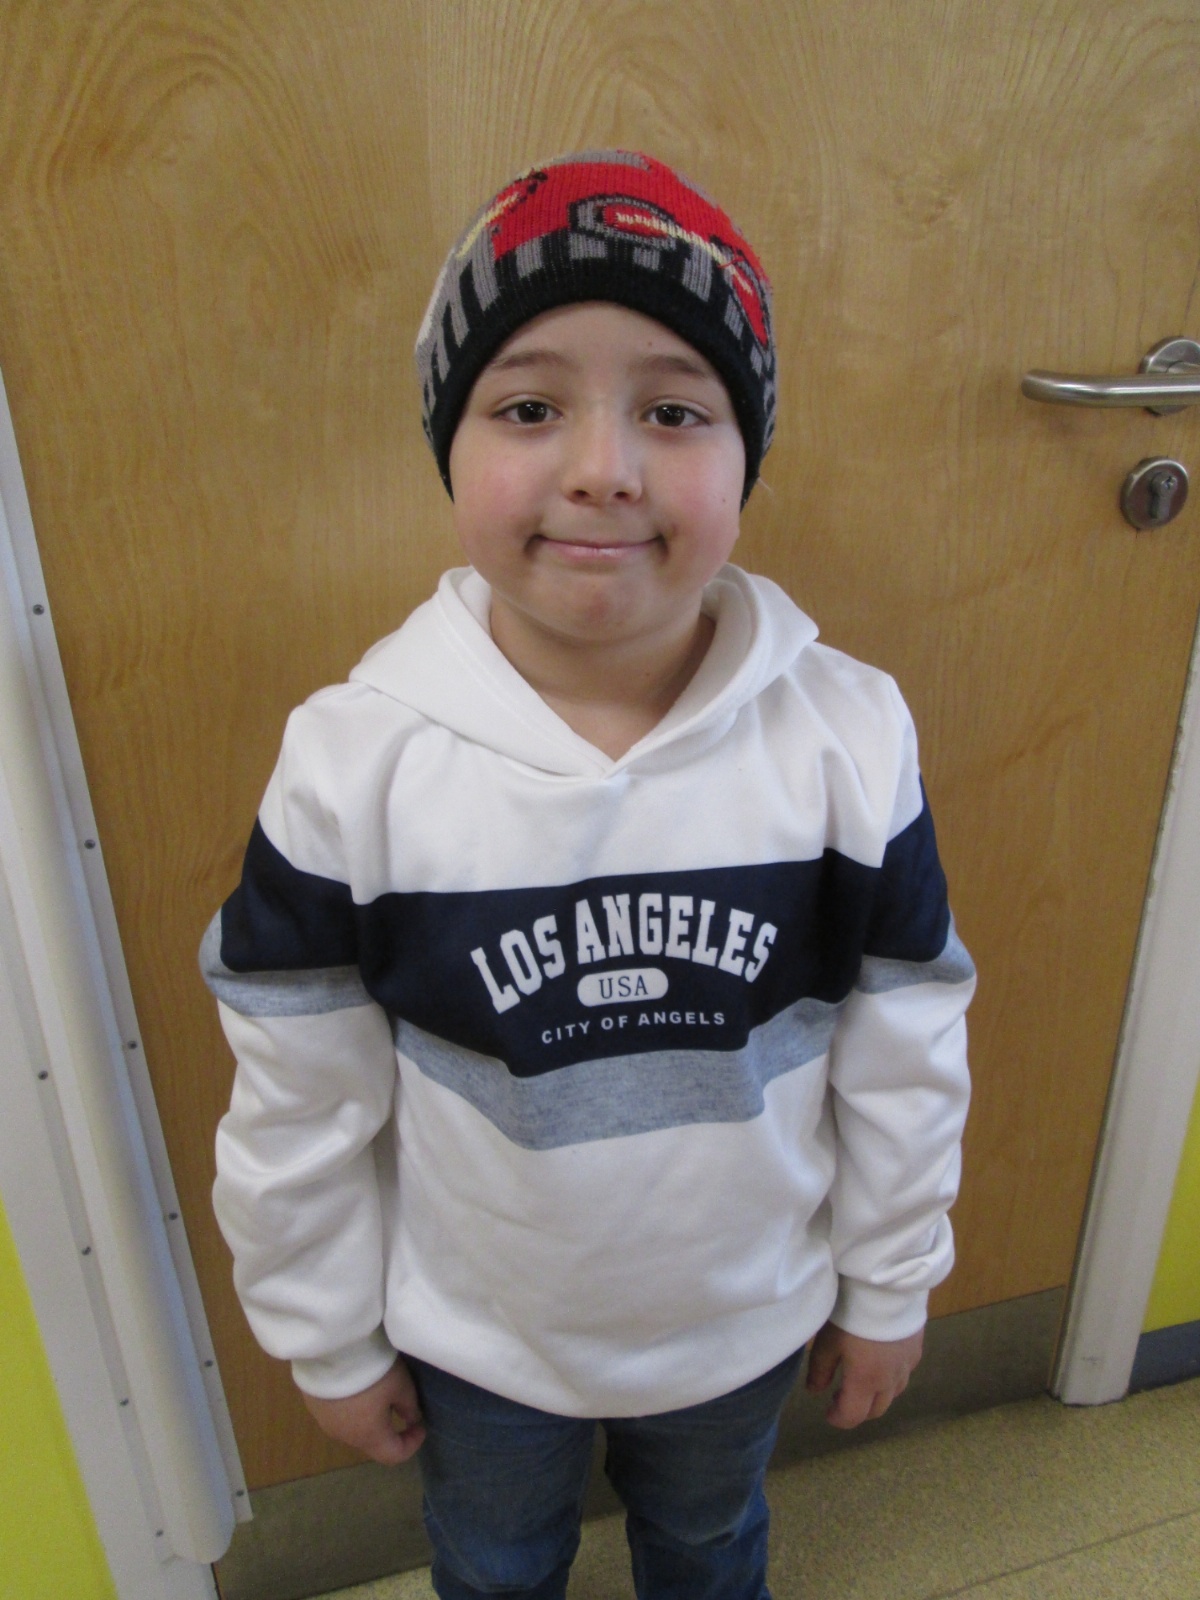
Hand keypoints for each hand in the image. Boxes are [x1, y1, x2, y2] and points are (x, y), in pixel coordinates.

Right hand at [302, 1356, 425, 1463]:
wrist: (332, 1349)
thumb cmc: (372, 1372)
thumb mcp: (401, 1385)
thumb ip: (409, 1407)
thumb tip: (411, 1419)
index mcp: (369, 1436)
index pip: (393, 1456)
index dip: (411, 1444)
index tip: (420, 1425)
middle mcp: (345, 1436)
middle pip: (372, 1443)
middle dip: (389, 1430)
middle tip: (399, 1407)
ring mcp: (325, 1422)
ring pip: (352, 1429)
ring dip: (367, 1418)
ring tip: (375, 1392)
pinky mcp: (313, 1406)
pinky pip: (336, 1414)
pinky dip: (349, 1407)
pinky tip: (352, 1385)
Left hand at [805, 1320, 923, 1428]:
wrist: (887, 1284)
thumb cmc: (851, 1311)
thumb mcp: (827, 1339)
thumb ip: (820, 1369)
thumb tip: (816, 1391)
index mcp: (866, 1381)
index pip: (853, 1416)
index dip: (838, 1419)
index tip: (827, 1413)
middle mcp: (891, 1380)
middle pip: (876, 1410)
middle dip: (858, 1410)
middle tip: (841, 1398)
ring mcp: (907, 1365)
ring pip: (893, 1394)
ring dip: (876, 1396)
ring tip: (861, 1382)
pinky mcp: (917, 1350)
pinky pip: (904, 1375)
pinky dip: (891, 1379)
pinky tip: (881, 1363)